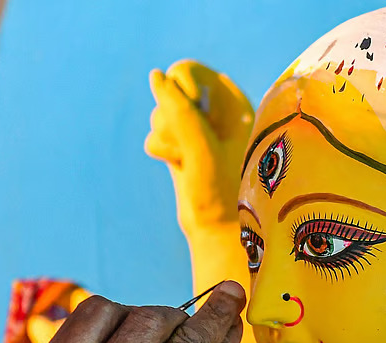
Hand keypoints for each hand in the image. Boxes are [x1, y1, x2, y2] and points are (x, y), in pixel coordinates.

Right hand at [14, 281, 246, 342]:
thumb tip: (132, 312)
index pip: (92, 313)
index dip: (123, 311)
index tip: (141, 318)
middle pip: (140, 318)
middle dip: (166, 318)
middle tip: (177, 330)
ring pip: (181, 335)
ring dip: (211, 315)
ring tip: (227, 298)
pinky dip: (226, 338)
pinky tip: (233, 323)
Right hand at [145, 60, 253, 232]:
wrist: (217, 228)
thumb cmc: (221, 190)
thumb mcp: (201, 147)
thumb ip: (179, 110)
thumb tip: (155, 75)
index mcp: (231, 99)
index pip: (186, 71)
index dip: (179, 93)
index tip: (190, 118)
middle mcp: (214, 110)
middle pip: (166, 93)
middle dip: (169, 121)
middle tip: (189, 146)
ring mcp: (196, 128)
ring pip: (158, 116)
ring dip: (166, 140)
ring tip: (188, 162)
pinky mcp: (181, 145)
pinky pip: (154, 135)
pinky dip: (162, 152)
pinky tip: (180, 168)